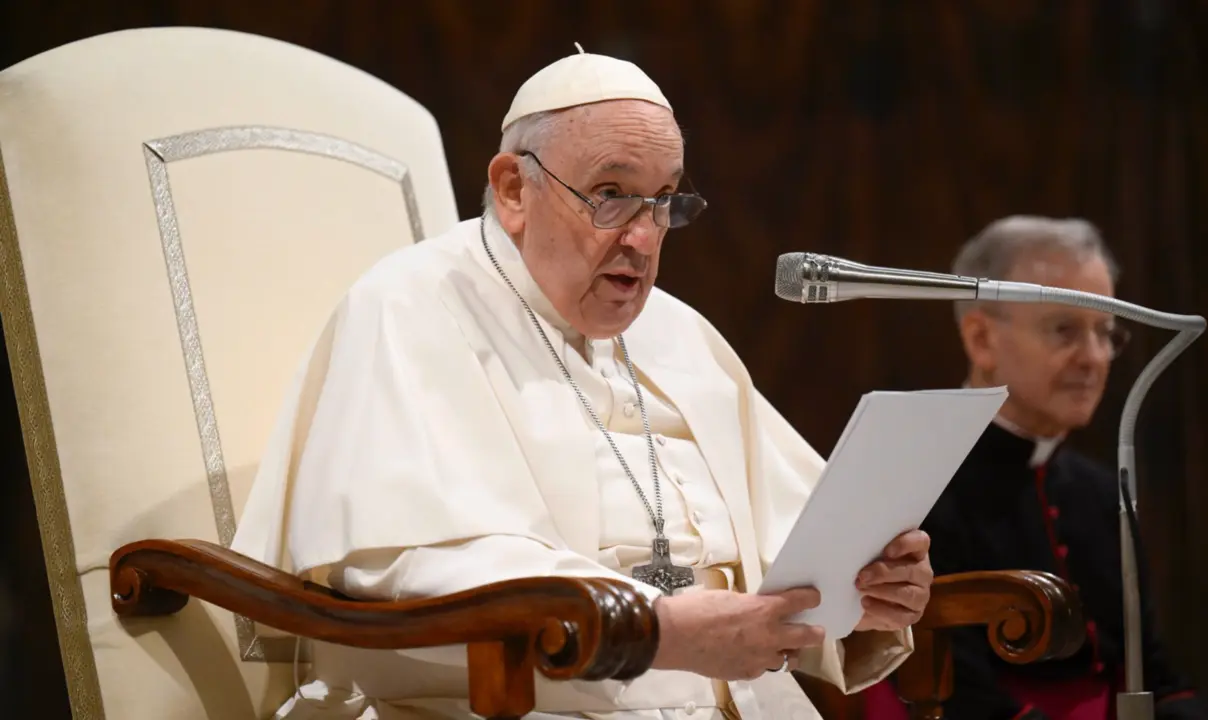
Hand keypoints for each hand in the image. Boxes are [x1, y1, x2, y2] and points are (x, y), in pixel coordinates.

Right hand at [651, 587, 826, 680]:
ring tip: (782, 647)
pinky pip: (762, 669)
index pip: (800, 602)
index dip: (810, 599)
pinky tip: (750, 655)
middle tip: (816, 631)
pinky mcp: (747, 673)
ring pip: (787, 659)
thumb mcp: (728, 597)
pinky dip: (761, 662)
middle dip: (814, 633)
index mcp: (764, 610)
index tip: (814, 598)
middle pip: (806, 636)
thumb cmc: (696, 611)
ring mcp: (759, 658)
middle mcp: (769, 636)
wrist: (675, 636)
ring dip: (786, 651)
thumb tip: (756, 609)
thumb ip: (749, 605)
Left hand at [854, 529, 932, 631]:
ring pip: (910, 594)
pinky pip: (902, 616)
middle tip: (862, 576)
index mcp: (914, 551)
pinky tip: (866, 603)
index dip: (906, 544)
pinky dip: (882, 611)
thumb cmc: (865, 571)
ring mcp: (920, 595)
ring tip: (862, 589)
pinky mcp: (912, 616)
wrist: (859, 602)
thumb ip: (867, 550)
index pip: (921, 541)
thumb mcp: (865, 558)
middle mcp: (922, 572)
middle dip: (885, 573)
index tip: (886, 551)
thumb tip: (851, 546)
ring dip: (883, 591)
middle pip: (914, 571)